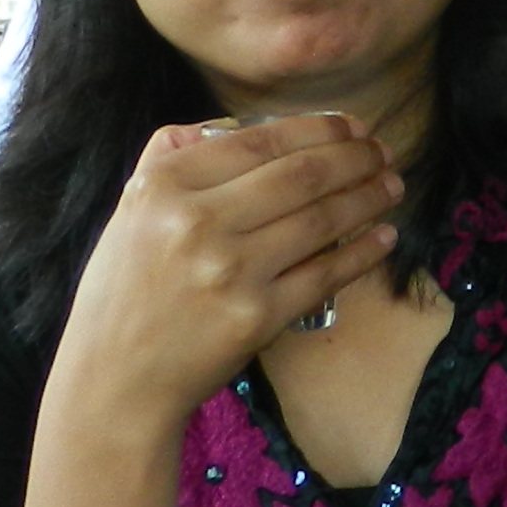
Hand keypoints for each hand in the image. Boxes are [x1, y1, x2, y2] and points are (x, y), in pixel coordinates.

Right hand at [57, 113, 404, 424]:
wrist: (115, 380)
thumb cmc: (126, 292)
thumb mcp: (131, 209)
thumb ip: (172, 157)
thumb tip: (237, 125)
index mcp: (165, 186)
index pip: (259, 141)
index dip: (317, 129)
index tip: (351, 127)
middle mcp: (198, 222)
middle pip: (301, 175)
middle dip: (354, 157)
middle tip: (383, 152)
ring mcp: (231, 271)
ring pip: (321, 220)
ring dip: (368, 197)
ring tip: (391, 185)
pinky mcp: (257, 317)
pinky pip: (325, 275)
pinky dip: (363, 252)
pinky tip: (384, 236)